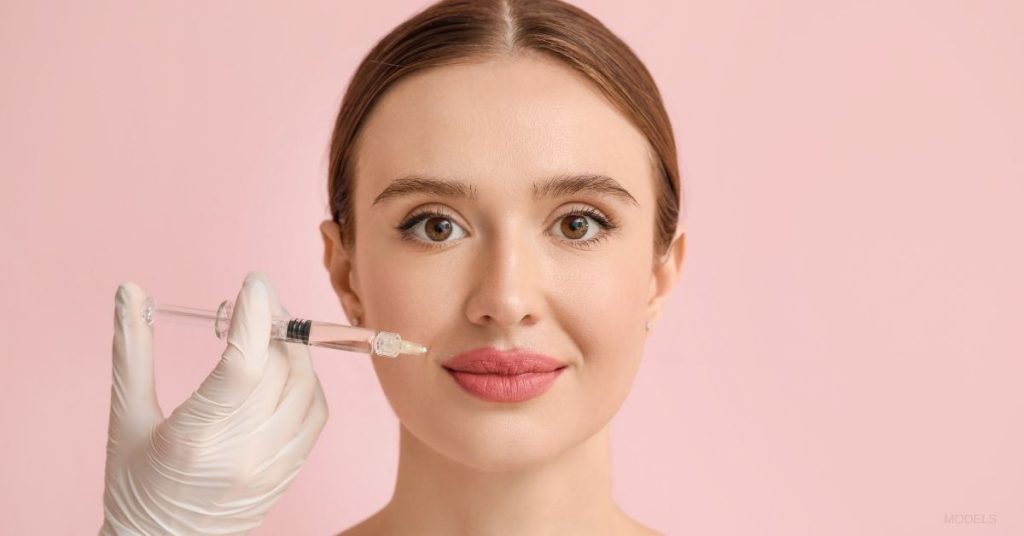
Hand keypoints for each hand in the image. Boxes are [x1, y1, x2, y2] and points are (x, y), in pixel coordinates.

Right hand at [100, 272, 328, 534]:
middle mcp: (244, 451)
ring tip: (273, 330)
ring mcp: (272, 465)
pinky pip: (316, 415)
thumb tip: (130, 292)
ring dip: (295, 351)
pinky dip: (309, 383)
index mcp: (196, 437)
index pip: (243, 362)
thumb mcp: (124, 419)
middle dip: (274, 324)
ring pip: (306, 389)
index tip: (255, 282)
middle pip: (279, 369)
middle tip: (259, 301)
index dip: (255, 314)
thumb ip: (132, 351)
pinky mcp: (289, 473)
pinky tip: (288, 368)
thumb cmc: (134, 488)